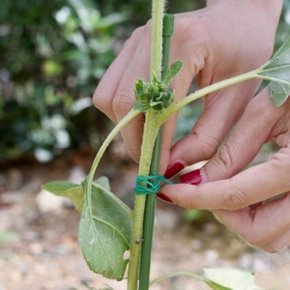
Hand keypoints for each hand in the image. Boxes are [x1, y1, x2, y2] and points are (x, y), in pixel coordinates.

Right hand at [93, 1, 279, 172]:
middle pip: (122, 103)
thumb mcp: (237, 99)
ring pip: (108, 97)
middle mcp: (151, 39)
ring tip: (150, 139)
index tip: (161, 170)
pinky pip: (111, 89)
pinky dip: (123, 112)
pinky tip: (145, 119)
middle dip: (134, 140)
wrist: (237, 16)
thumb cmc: (245, 53)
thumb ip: (207, 137)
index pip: (156, 107)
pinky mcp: (130, 49)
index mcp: (184, 44)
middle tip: (152, 160)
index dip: (155, 145)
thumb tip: (173, 166)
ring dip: (125, 126)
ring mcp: (136, 42)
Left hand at [160, 90, 289, 251]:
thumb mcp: (266, 112)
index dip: (194, 196)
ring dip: (240, 217)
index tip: (168, 191)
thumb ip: (232, 150)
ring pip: (274, 234)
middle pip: (260, 231)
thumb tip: (195, 182)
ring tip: (221, 186)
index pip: (234, 196)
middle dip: (222, 213)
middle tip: (199, 188)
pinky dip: (258, 213)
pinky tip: (244, 187)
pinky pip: (283, 224)